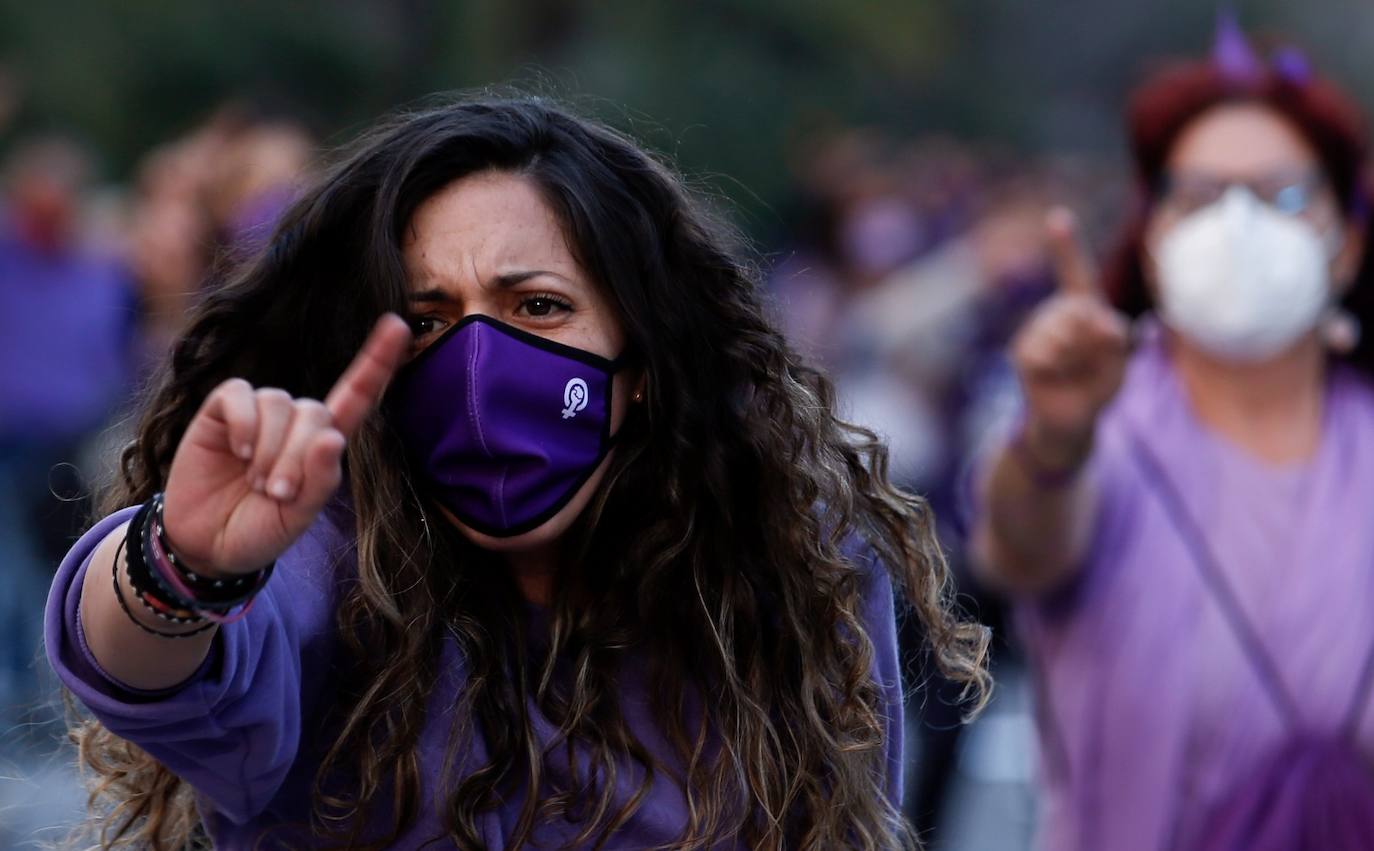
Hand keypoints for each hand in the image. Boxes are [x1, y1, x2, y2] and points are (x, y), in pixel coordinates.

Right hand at [161, 314, 411, 574]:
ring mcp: (258, 413)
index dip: (377, 360)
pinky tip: (239, 451)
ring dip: (271, 449)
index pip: (357, 396)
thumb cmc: (260, 529)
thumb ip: (320, 481)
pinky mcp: (221, 410)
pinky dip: (244, 423)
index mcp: (322, 443)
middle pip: (314, 411)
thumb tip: (333, 436)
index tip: (397, 324)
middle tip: (278, 494)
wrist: (206, 544)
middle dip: (298, 456)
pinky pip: (240, 395)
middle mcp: (294, 421)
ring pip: (279, 404)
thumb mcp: (298, 516)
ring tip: (257, 484)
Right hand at [1010, 208, 1130, 463]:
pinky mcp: (1024, 351)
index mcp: (1082, 307)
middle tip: (1091, 363)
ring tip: (1072, 373)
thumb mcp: (1119, 362)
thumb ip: (1115, 337)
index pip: (1074, 272)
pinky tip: (1054, 378)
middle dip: (1096, 341)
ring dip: (1078, 359)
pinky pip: (1045, 352)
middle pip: (1082, 311)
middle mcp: (1057, 312)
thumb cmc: (1097, 387)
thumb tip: (1093, 319)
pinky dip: (1058, 369)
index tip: (1056, 218)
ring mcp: (1037, 330)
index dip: (1065, 246)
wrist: (1069, 420)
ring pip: (1065, 333)